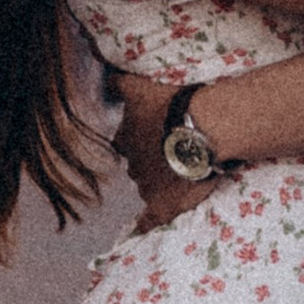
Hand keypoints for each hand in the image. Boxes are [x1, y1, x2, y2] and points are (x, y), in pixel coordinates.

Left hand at [113, 70, 217, 226]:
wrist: (201, 129)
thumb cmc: (172, 103)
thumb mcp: (139, 85)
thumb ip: (118, 82)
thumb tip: (102, 73)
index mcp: (126, 137)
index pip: (125, 140)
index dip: (140, 137)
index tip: (155, 132)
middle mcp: (132, 163)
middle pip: (138, 164)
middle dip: (152, 159)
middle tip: (174, 151)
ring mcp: (147, 187)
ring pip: (148, 186)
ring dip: (161, 181)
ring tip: (183, 174)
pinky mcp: (163, 206)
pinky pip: (150, 220)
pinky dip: (146, 225)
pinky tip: (143, 230)